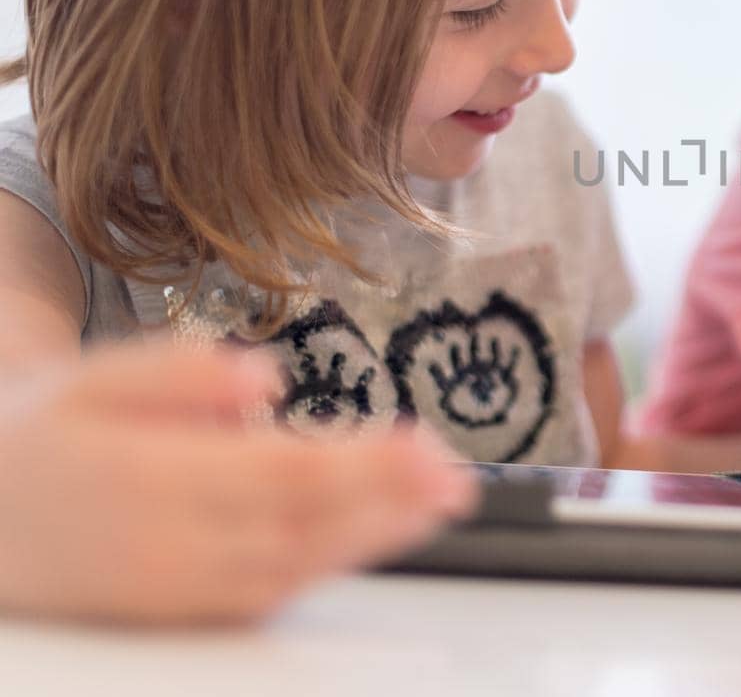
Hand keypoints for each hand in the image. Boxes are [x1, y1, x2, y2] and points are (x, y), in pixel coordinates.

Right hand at [0, 342, 479, 624]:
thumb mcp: (91, 379)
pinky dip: (333, 564)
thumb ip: (176, 375)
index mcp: (146, 480)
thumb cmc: (41, 439)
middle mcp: (168, 546)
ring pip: (297, 566)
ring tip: (440, 501)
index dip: (361, 464)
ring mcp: (178, 588)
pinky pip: (272, 593)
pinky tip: (382, 533)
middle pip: (303, 524)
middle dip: (388, 501)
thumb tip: (264, 376)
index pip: (279, 474)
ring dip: (376, 536)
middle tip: (455, 478)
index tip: (422, 444)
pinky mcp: (185, 610)